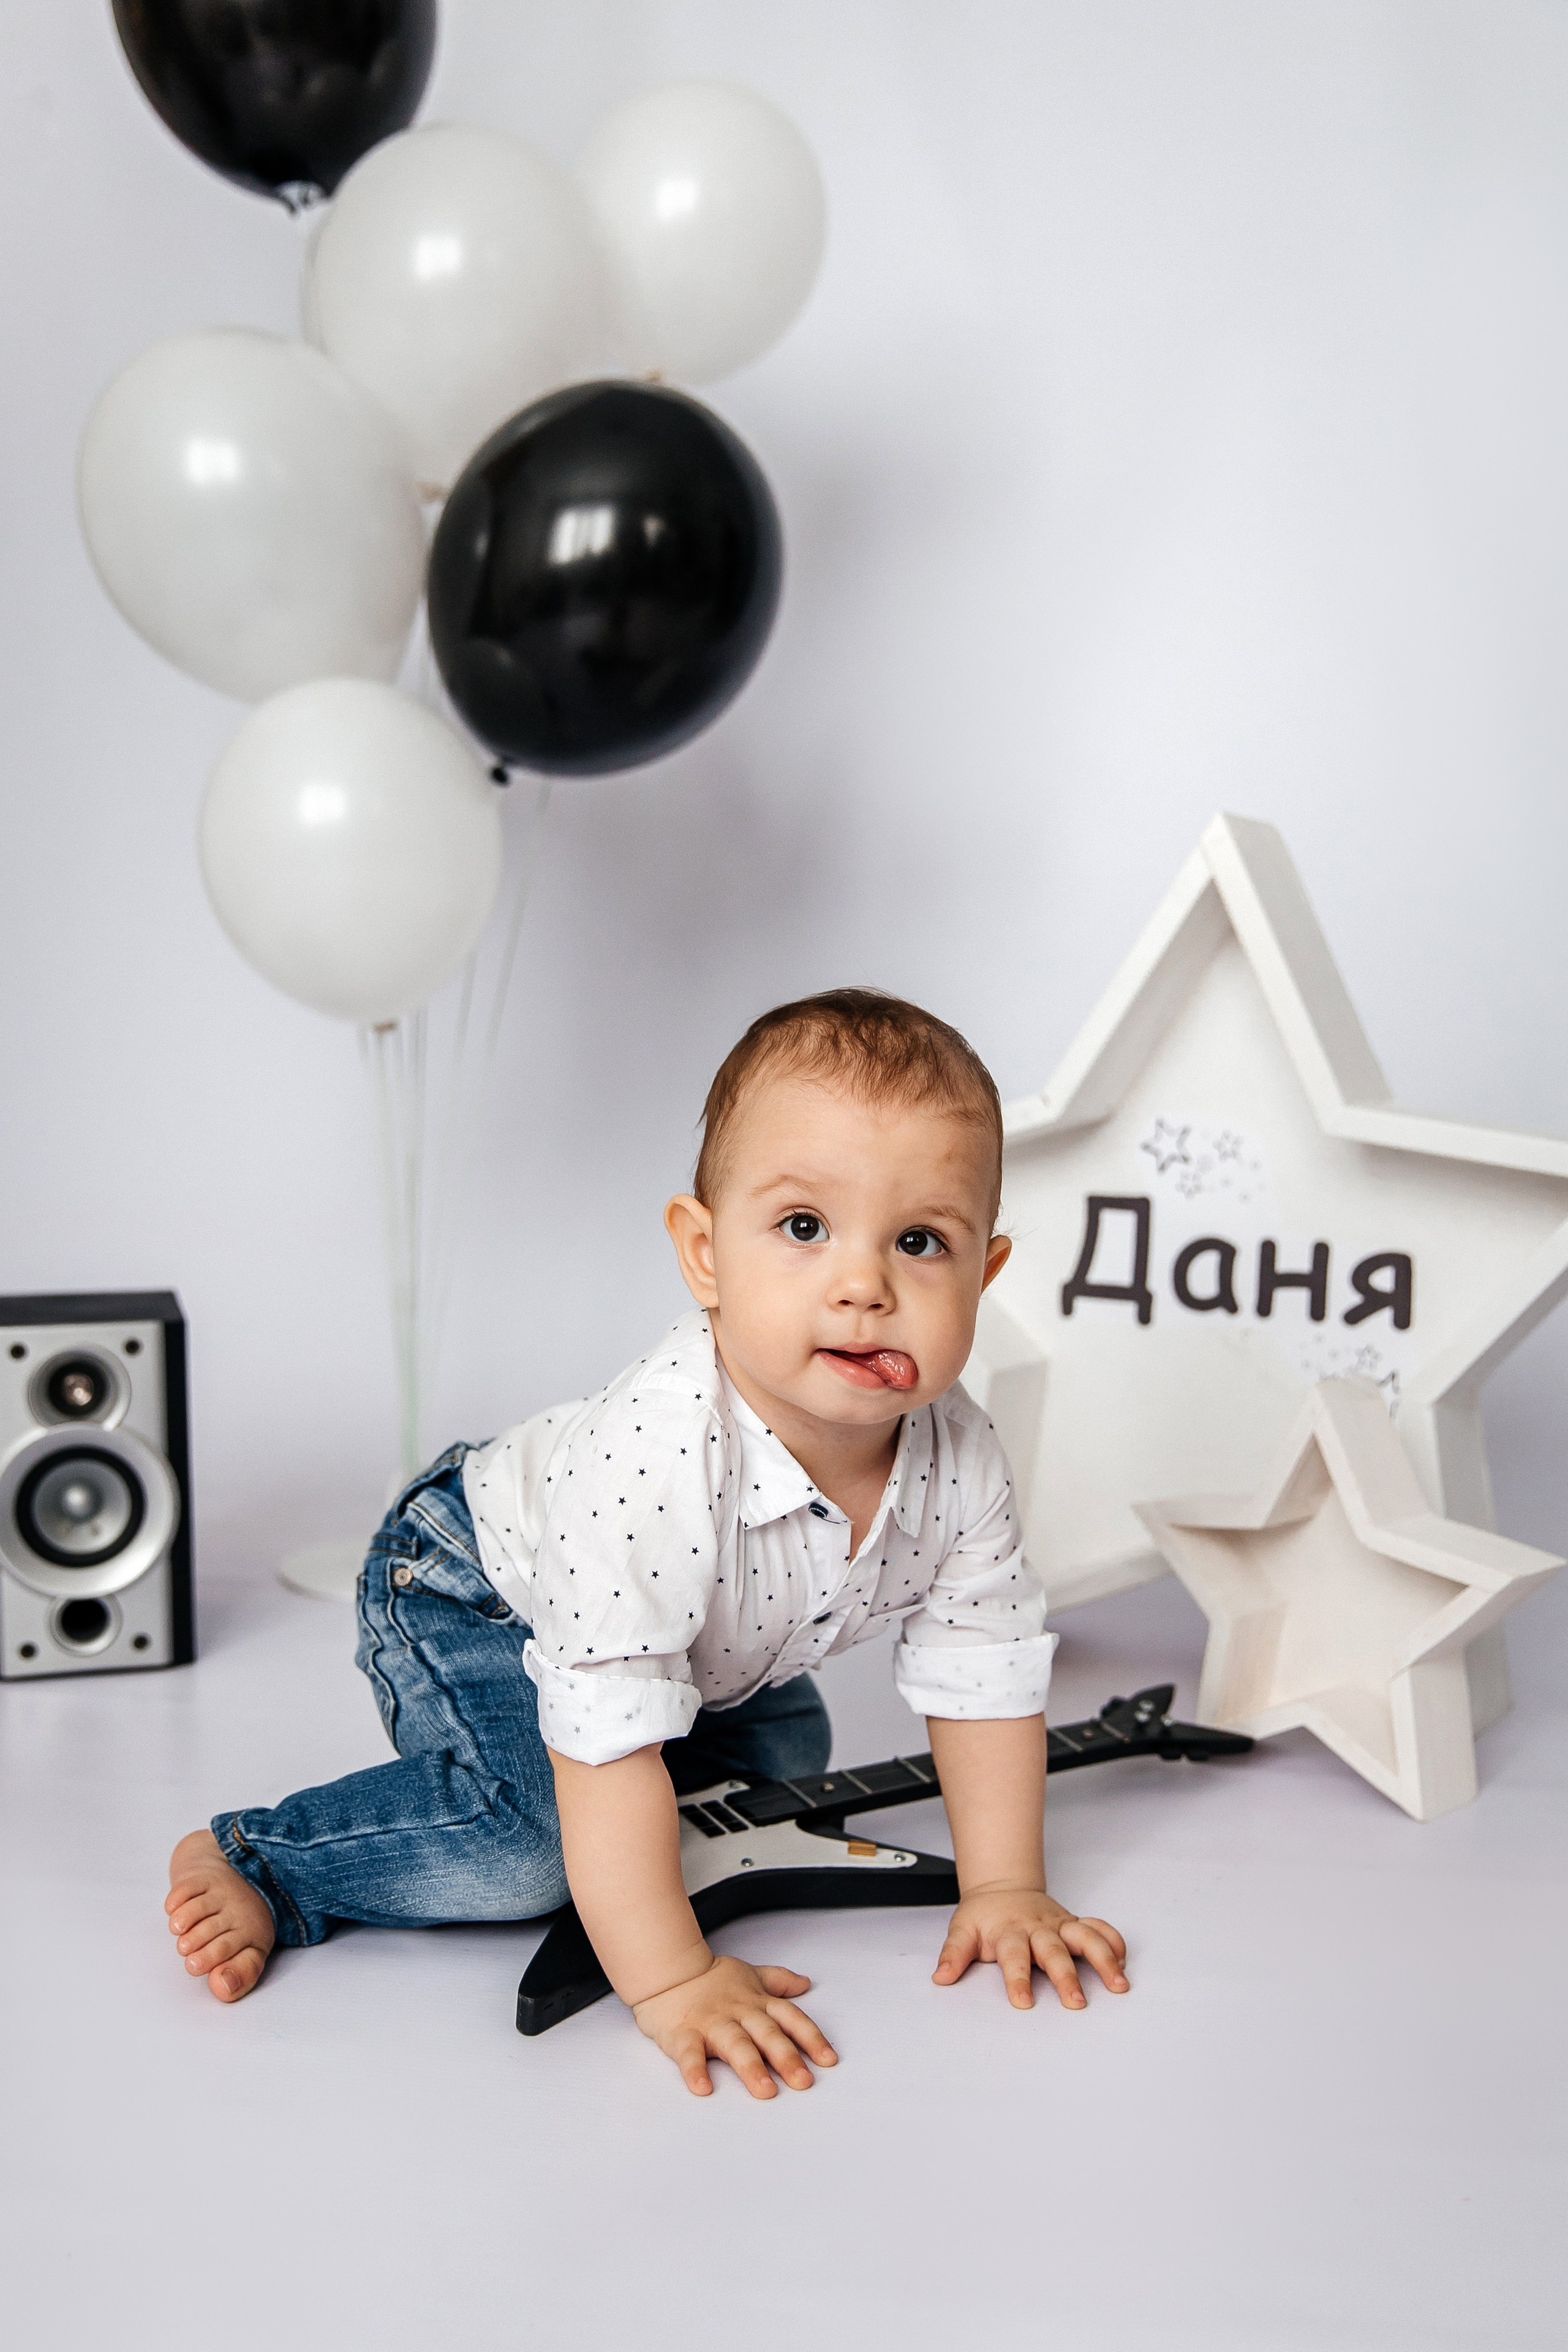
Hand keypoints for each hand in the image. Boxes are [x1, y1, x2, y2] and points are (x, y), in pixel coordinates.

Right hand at [632, 1953, 838, 2098]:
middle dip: (786, 2057)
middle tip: (803, 2082)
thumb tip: (805, 1983)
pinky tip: (703, 2088)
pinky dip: (695, 2070)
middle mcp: (739, 2013)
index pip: (790, 2018)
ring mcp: (711, 2023)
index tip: (829, 2060)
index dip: (810, 2038)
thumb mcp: (749, 1974)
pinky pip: (689, 2054)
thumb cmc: (711, 1979)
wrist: (666, 1971)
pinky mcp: (683, 2035)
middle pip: (767, 2034)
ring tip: (765, 2091)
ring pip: (735, 2044)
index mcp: (757, 2002)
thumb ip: (777, 1981)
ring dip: (751, 2067)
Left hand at [933, 1882, 1128, 2009]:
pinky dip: (1113, 1942)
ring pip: (1085, 1939)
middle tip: (1076, 2002)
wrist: (1002, 1887)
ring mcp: (1059, 1925)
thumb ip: (954, 1954)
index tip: (1023, 2002)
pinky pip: (1098, 1929)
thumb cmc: (984, 1916)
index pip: (1014, 1957)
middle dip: (1066, 1977)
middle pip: (1054, 1952)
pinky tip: (1124, 1961)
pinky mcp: (1073, 1924)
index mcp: (1009, 1932)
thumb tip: (941, 1976)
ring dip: (1103, 1960)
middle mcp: (1038, 1928)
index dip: (1018, 1979)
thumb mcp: (962, 1930)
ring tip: (1118, 1984)